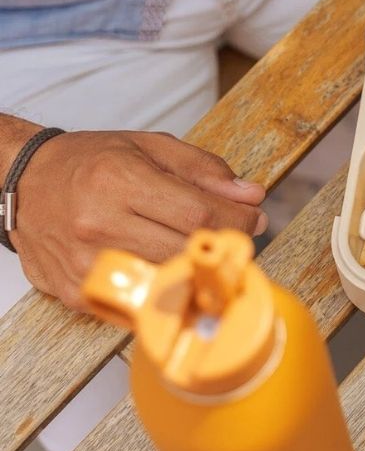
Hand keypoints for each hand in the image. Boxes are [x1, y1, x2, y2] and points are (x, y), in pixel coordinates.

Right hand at [9, 130, 266, 309]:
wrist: (24, 181)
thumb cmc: (89, 162)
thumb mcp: (151, 147)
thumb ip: (205, 170)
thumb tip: (251, 195)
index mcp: (121, 181)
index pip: (199, 214)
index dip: (238, 222)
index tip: (254, 220)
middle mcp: (100, 223)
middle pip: (185, 250)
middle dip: (222, 246)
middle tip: (235, 237)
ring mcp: (85, 263)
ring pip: (165, 282)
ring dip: (195, 271)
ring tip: (202, 252)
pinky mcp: (75, 292)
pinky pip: (136, 302)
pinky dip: (161, 291)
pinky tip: (168, 270)